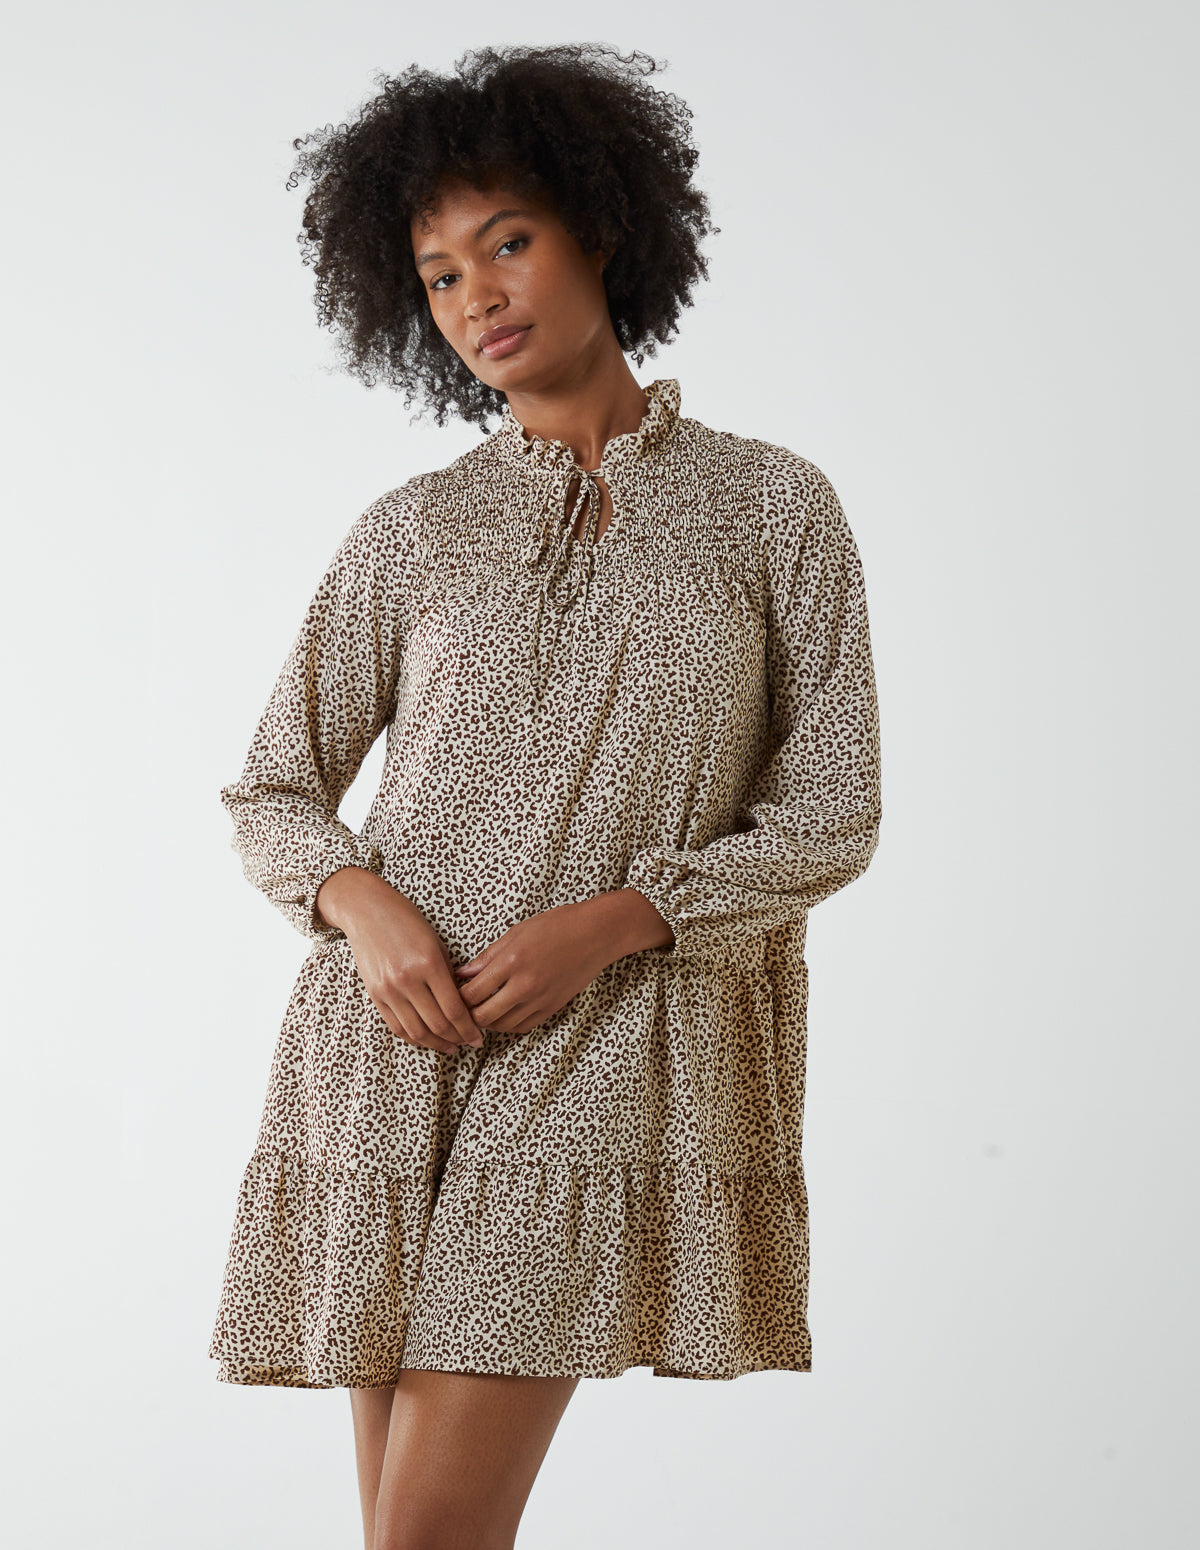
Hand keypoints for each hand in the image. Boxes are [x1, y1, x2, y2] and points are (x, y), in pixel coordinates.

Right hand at [315, 867, 482, 1054]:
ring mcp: (388, 989)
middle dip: (457, 1039)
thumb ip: (448, 975)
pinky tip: (427, 1039)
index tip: (478, 1037)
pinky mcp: (374, 995)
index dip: (469, 1029)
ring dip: (436, 1044)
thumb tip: (462, 1005)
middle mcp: (407, 980)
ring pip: (416, 1031)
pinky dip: (413, 1037)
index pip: (454, 1009)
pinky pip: (396, 1026)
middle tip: (469, 1043)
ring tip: (450, 1046)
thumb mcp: (436, 943)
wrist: (366, 910)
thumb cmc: (407, 921)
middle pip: (437, 1024)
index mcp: (428, 963)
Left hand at [454, 901, 611, 1034]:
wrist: (596, 934)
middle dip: (467, 1015)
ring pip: (501, 1026)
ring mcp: (539, 999)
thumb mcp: (516, 932)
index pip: (472, 993)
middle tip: (460, 1008)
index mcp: (511, 961)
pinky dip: (507, 1025)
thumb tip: (463, 973)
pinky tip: (502, 1014)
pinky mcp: (551, 1008)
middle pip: (483, 1016)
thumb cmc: (557, 926)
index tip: (450, 993)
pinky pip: (522, 1027)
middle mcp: (524, 985)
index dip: (456, 997)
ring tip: (480, 1011)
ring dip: (487, 1022)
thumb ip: (488, 956)